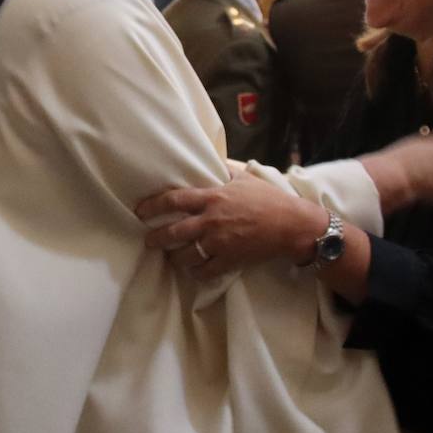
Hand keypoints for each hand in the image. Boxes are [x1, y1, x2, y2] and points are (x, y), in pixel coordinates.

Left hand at [135, 169, 329, 279]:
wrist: (292, 225)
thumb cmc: (269, 199)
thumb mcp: (244, 178)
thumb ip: (225, 170)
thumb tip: (212, 160)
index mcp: (213, 198)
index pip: (174, 200)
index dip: (153, 205)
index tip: (140, 210)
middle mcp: (211, 221)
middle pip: (172, 232)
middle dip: (155, 238)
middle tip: (148, 240)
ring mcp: (219, 243)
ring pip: (185, 256)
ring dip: (174, 258)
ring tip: (171, 257)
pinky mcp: (229, 261)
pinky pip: (204, 271)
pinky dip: (196, 272)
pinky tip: (193, 270)